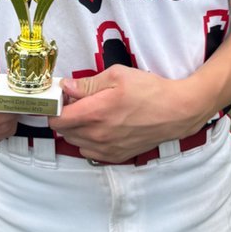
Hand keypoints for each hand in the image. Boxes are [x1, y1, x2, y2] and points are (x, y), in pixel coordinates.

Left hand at [50, 66, 192, 162]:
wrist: (175, 112)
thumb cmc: (149, 90)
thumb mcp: (117, 75)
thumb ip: (87, 83)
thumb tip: (66, 87)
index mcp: (95, 113)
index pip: (57, 118)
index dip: (55, 107)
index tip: (61, 98)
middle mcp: (98, 135)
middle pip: (63, 131)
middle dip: (65, 116)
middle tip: (77, 102)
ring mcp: (106, 149)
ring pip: (75, 142)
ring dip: (76, 129)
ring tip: (91, 114)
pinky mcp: (116, 156)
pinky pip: (90, 152)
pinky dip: (88, 141)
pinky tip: (101, 127)